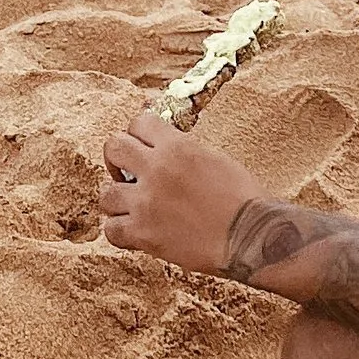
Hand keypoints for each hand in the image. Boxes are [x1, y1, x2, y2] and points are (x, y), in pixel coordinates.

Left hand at [99, 107, 263, 276]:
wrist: (252, 236)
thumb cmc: (243, 198)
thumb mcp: (214, 159)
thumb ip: (184, 152)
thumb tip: (168, 149)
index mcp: (177, 146)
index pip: (139, 122)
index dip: (138, 134)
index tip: (141, 146)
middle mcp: (156, 169)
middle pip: (113, 147)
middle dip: (117, 158)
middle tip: (126, 172)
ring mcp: (146, 203)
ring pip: (106, 193)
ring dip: (117, 199)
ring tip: (131, 206)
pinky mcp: (144, 234)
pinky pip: (111, 230)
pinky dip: (120, 231)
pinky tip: (134, 231)